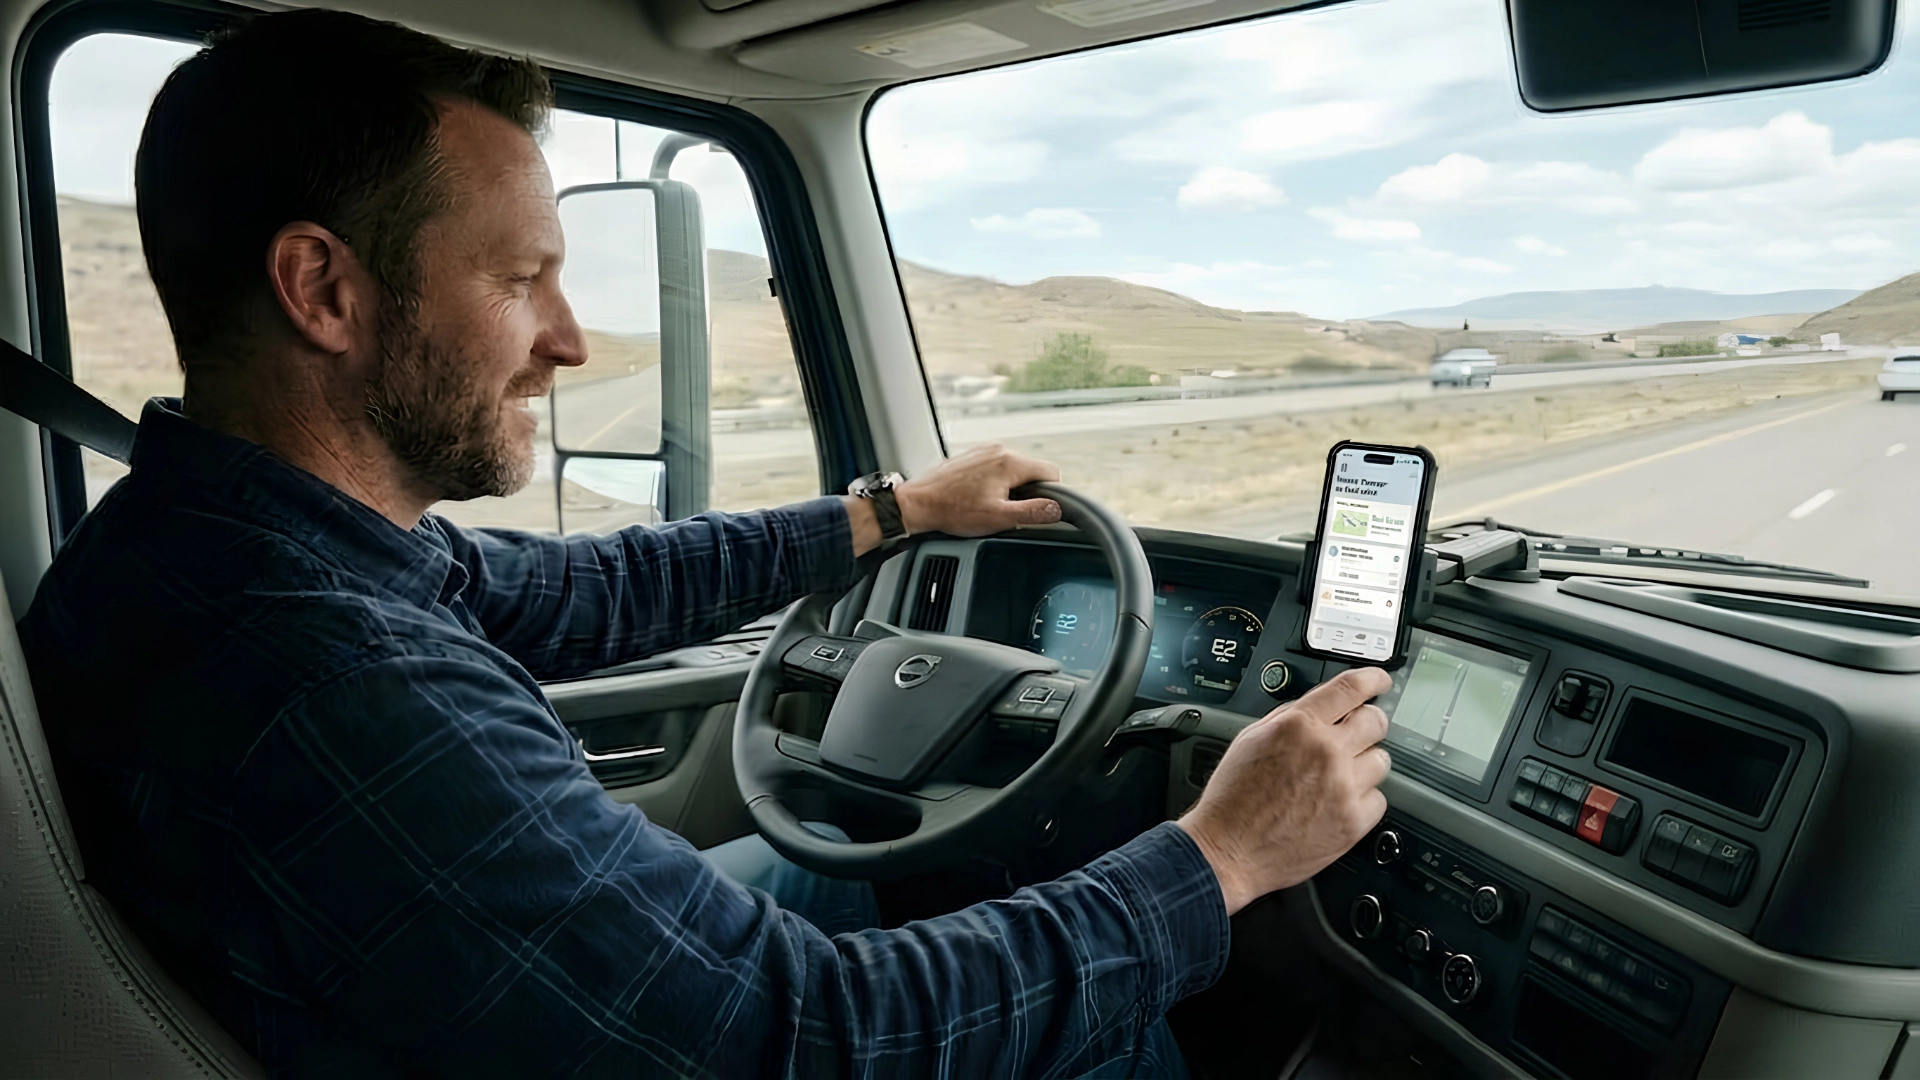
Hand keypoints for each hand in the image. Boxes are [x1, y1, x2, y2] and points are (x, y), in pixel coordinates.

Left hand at [844, 445, 1062, 554]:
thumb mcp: (998, 518)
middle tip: (1005, 511)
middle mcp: (998, 449)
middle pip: (1031, 471)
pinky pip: (995, 467)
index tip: (1036, 510)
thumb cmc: (953, 510)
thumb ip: (1032, 513)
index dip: (1050, 495)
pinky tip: (977, 497)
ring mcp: (983, 450)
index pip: (1051, 473)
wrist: (917, 503)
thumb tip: (1057, 509)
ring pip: (1012, 470)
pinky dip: (993, 482)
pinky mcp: (971, 456)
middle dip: (1025, 493)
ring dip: (1008, 488)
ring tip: (987, 504)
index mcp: (1010, 462)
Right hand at [1177, 667, 1393, 914]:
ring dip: (1364, 764)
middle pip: (1376, 721)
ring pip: (1382, 760)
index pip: (1350, 689)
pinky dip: (1362, 799)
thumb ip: (1288, 717)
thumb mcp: (1250, 740)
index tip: (1380, 681)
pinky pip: (1379, 799)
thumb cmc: (1232, 800)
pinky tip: (1337, 803)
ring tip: (1338, 777)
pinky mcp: (1354, 821)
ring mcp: (1343, 788)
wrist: (1228, 850)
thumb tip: (1319, 707)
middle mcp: (1326, 753)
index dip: (1373, 679)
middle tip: (1357, 733)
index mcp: (1297, 726)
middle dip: (1369, 723)